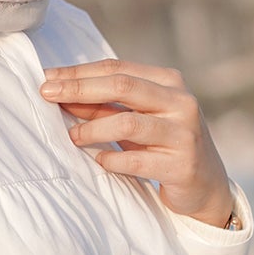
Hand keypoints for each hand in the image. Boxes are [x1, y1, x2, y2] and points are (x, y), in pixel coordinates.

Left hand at [40, 59, 233, 226]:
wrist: (206, 185)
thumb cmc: (163, 145)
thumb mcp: (137, 119)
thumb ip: (104, 106)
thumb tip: (60, 92)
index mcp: (169, 81)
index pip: (117, 69)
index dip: (79, 72)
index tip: (47, 78)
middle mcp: (180, 102)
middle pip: (122, 86)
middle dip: (79, 89)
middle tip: (47, 95)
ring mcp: (184, 133)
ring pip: (128, 123)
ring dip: (93, 129)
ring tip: (73, 137)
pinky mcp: (182, 165)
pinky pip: (137, 160)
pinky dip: (113, 159)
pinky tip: (100, 160)